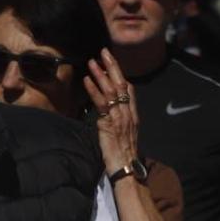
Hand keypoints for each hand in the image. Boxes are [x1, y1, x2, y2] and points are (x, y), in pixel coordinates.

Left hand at [83, 51, 139, 174]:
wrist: (125, 168)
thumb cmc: (122, 155)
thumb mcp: (124, 135)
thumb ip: (120, 121)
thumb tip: (112, 113)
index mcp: (132, 116)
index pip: (130, 91)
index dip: (121, 75)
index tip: (113, 63)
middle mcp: (128, 113)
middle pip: (122, 84)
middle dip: (113, 67)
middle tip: (105, 52)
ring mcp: (119, 117)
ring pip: (111, 90)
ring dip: (101, 74)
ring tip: (93, 61)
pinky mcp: (109, 123)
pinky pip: (101, 102)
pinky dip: (94, 89)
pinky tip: (87, 80)